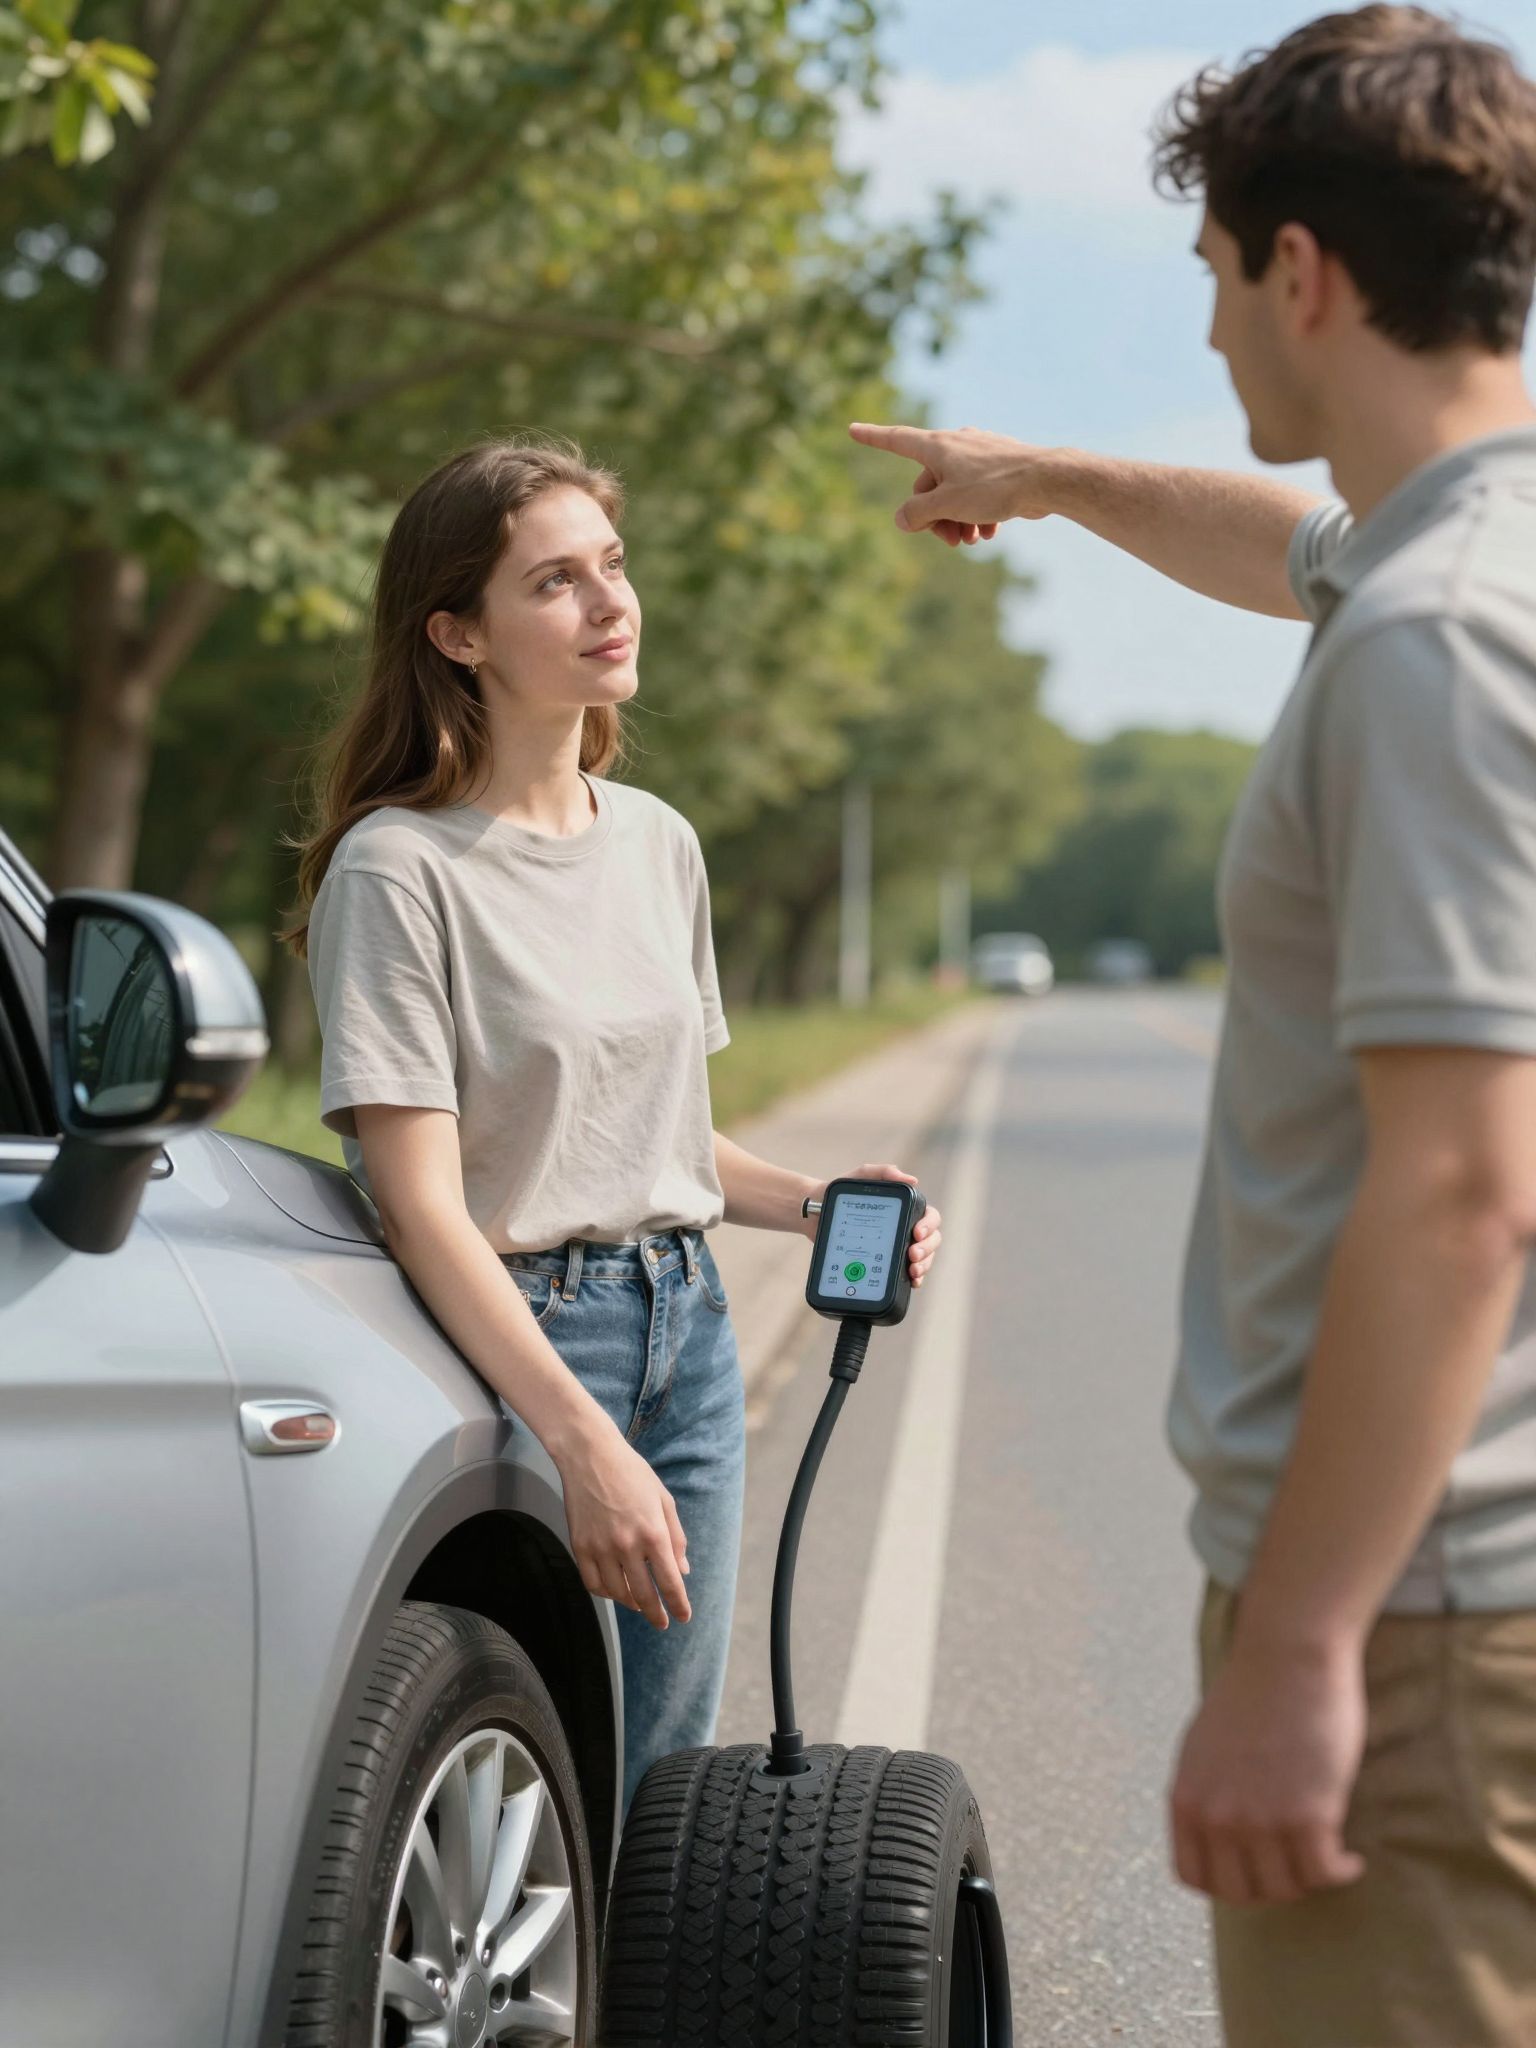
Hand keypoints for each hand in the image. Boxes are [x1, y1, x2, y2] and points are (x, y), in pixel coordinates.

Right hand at [553, 1416, 691, 1630]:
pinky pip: (593, 1584)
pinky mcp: (580, 1547)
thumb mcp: (664, 1500)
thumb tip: (682, 1571)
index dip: (678, 1605)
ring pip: (617, 1593)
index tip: (683, 1617)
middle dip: (656, 1614)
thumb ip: (675, 1538)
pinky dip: (606, 1592)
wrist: (590, 1456)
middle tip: (662, 1623)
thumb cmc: (632, 1474)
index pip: (670, 1582)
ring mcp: (601, 1548)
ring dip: (631, 1603)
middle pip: (644, 1595)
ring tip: (639, 1604)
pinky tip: (615, 1590)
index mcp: (653, 1533)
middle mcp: (628, 1546)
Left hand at [806, 1162, 942, 1288]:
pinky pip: (907, 1274)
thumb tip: (913, 1180)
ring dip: (924, 1265)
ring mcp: (897, 1248)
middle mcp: (905, 1229)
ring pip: (924, 1258)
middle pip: (932, 1240)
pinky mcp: (885, 1263)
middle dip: (927, 1249)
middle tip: (912, 1255)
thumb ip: (883, 1172)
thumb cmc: (841, 1194)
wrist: (815, 1215)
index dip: (929, 1226)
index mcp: (904, 1209)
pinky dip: (914, 1279)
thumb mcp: (860, 1177)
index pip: (930, 1217)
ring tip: (912, 1271)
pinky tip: (911, 1282)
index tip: (917, 1233)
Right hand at [848, 421, 1062, 547]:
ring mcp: (978, 454)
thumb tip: (903, 520)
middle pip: (928, 484)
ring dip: (956, 520)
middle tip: (949, 541)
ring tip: (971, 541)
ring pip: (954, 491)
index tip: (852, 429)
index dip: (872, 437)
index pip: (896, 440)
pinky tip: (989, 532)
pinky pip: (976, 493)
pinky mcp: (998, 467)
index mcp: (937, 447)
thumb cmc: (994, 488)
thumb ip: (917, 513)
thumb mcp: (947, 505)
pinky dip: (977, 514)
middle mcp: (956, 444)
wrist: (1045, 480)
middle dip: (934, 515)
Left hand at [1169, 1633, 1367, 1904]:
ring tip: (1325, 1856)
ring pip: (1285, 1888)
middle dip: (1272, 1886)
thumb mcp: (1204, 1746)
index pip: (1195, 1877)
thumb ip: (1206, 1793)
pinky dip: (1341, 1872)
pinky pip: (1324, 1873)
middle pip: (1242, 1892)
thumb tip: (1217, 1837)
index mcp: (1186, 1798)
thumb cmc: (1253, 1693)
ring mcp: (1260, 1820)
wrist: (1287, 1653)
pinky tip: (1351, 1859)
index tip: (1257, 1872)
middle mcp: (1216, 1816)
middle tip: (1298, 1867)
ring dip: (1308, 1879)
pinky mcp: (1307, 1815)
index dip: (1229, 1882)